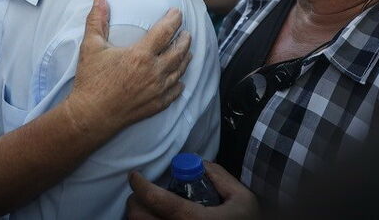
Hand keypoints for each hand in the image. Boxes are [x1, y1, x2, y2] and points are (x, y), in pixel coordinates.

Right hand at [67, 0, 191, 131]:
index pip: (165, 32)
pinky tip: (180, 79)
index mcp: (140, 55)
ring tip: (187, 51)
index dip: (173, 20)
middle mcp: (154, 71)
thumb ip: (97, 21)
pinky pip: (175, 92)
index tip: (177, 13)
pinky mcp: (157, 104)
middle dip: (184, 39)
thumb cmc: (91, 80)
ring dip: (185, 58)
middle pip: (179, 51)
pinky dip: (180, 83)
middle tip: (186, 31)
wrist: (92, 114)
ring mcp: (158, 89)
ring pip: (180, 70)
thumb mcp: (91, 47)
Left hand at [126, 162, 259, 219]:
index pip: (157, 200)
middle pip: (139, 218)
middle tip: (140, 193)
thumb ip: (220, 177)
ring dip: (137, 216)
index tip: (135, 176)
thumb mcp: (243, 198)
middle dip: (135, 202)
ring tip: (146, 208)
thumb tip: (199, 165)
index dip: (140, 185)